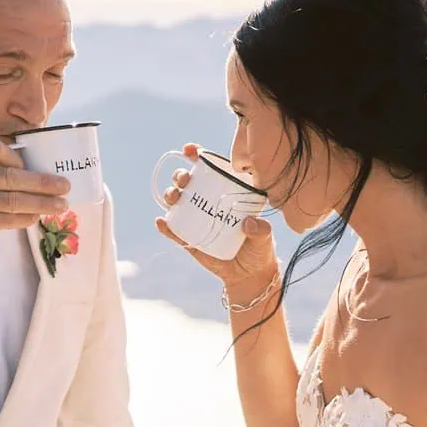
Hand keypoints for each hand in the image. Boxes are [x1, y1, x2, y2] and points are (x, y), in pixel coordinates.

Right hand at [0, 139, 70, 261]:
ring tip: (61, 204)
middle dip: (43, 182)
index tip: (28, 167)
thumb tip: (20, 169)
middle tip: (64, 184)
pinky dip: (27, 217)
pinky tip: (38, 217)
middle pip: (13, 176)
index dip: (16, 158)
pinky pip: (10, 218)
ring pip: (16, 199)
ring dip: (43, 202)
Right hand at [153, 143, 278, 299]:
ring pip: (177, 201)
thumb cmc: (259, 249)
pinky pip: (173, 230)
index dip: (198, 155)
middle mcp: (208, 202)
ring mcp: (196, 219)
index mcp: (226, 193)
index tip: (190, 150)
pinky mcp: (188, 239)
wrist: (248, 276)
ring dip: (170, 195)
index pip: (211, 169)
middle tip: (184, 179)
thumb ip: (261, 229)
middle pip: (188, 182)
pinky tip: (162, 222)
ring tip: (173, 197)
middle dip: (181, 175)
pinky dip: (165, 225)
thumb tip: (248, 223)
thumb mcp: (264, 237)